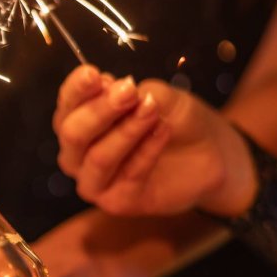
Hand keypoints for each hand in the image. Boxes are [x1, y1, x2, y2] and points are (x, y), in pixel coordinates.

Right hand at [52, 65, 255, 216]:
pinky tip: (164, 129)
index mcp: (77, 122)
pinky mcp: (117, 202)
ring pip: (98, 157)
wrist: (210, 154)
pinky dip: (147, 149)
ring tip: (152, 109)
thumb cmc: (174, 120)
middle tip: (128, 91)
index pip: (66, 105)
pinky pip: (129, 175)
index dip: (77, 89)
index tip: (94, 74)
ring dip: (126, 130)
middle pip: (72, 133)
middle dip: (99, 110)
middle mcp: (76, 154)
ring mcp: (94, 182)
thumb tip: (114, 89)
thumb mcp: (160, 96)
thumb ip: (136, 93)